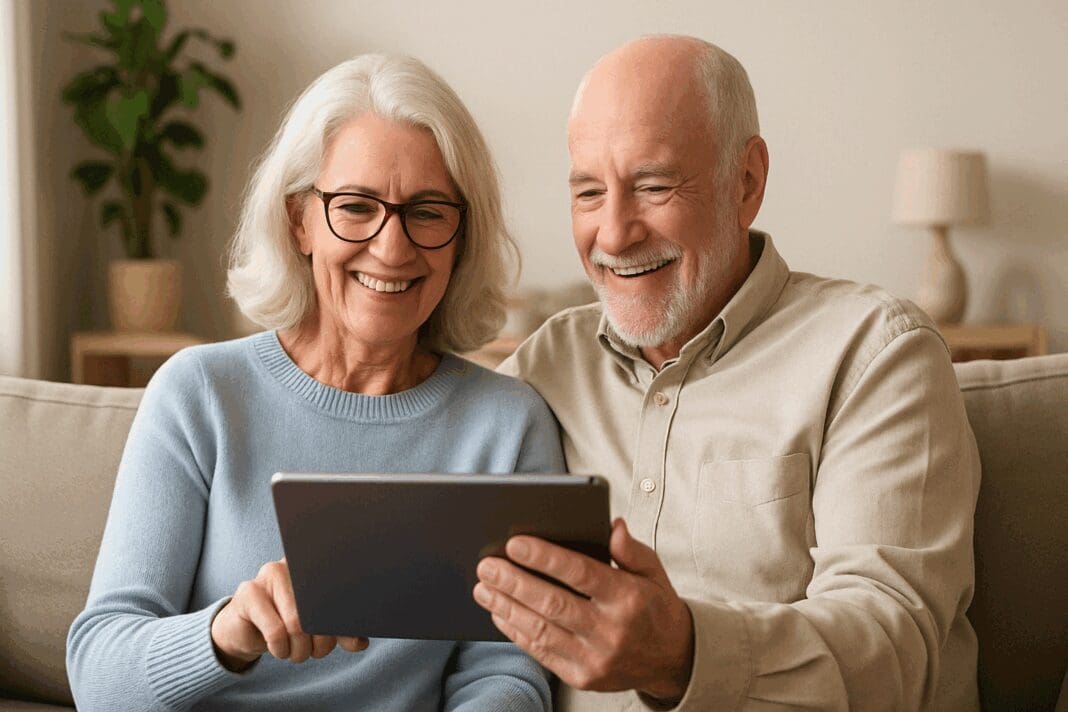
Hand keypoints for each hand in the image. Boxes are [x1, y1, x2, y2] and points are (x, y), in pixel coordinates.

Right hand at [210, 559, 367, 670]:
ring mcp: (268, 574)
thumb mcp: (318, 628)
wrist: (245, 629)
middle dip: (320, 643)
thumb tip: (361, 642)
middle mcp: (294, 564)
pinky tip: (279, 649)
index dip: (340, 622)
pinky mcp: (248, 592)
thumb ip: (341, 632)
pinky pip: (275, 631)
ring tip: (295, 652)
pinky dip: (281, 649)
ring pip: (296, 623)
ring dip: (299, 650)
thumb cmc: (286, 624)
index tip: (336, 637)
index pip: (339, 592)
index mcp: (317, 567)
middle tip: (314, 652)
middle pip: (318, 612)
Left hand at [473, 518, 693, 702]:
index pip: (580, 574)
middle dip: (514, 582)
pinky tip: (499, 612)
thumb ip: (630, 549)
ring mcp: (595, 658)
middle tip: (487, 565)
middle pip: (553, 603)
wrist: (672, 660)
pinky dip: (516, 632)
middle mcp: (611, 631)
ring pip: (541, 630)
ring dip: (507, 607)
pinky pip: (541, 652)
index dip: (545, 558)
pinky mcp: (581, 677)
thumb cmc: (654, 607)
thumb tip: (612, 525)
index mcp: (628, 598)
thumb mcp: (653, 572)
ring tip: (483, 587)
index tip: (514, 543)